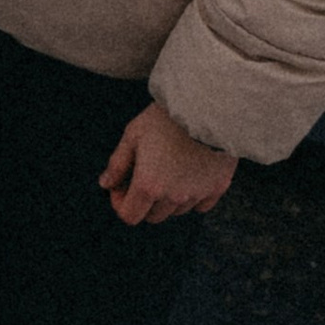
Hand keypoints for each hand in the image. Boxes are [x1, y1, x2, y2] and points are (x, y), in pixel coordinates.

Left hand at [101, 100, 237, 224]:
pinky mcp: (218, 188)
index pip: (129, 216)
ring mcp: (197, 194)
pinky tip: (190, 177)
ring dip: (168, 199)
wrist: (209, 108)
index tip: (122, 187)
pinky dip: (193, 197)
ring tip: (169, 172)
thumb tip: (106, 183)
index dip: (120, 203)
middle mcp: (173, 197)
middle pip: (153, 216)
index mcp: (148, 186)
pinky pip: (201, 205)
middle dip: (144, 202)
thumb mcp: (133, 134)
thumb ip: (118, 163)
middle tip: (144, 177)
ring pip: (176, 211)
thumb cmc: (168, 118)